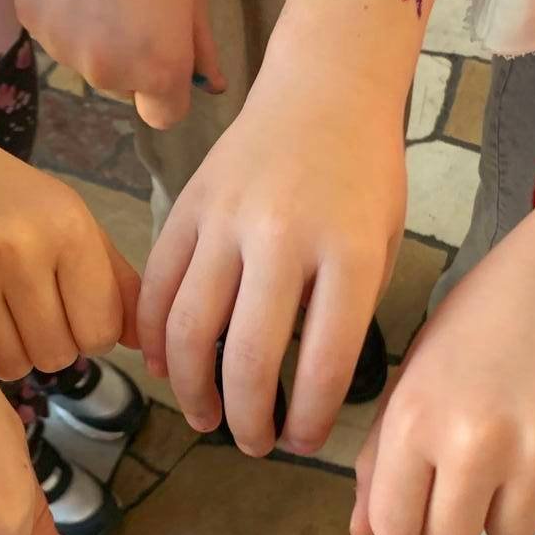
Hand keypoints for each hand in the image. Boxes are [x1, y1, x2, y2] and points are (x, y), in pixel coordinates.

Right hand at [0, 130, 139, 380]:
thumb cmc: (14, 202)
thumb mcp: (74, 223)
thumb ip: (116, 283)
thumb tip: (146, 346)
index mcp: (67, 230)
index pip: (100, 333)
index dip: (92, 331)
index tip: (74, 308)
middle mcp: (18, 250)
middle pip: (58, 356)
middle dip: (54, 342)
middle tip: (34, 306)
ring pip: (14, 365)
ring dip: (15, 349)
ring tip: (2, 307)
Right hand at [16, 0, 222, 128]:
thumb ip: (197, 44)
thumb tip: (211, 83)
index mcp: (157, 69)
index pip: (163, 116)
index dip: (168, 88)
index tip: (168, 53)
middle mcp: (106, 72)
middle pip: (122, 86)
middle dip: (131, 57)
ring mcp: (61, 47)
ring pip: (86, 58)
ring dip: (95, 33)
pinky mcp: (28, 18)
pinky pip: (56, 31)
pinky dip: (65, 10)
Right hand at [138, 61, 404, 455]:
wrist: (323, 89)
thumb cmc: (364, 174)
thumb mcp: (381, 244)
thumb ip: (347, 312)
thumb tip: (304, 389)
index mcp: (346, 251)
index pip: (322, 360)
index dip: (308, 417)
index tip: (304, 443)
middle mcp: (280, 236)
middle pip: (246, 354)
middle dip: (247, 418)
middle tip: (254, 445)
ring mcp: (225, 218)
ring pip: (188, 326)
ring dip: (192, 388)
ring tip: (206, 420)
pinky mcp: (187, 204)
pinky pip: (157, 282)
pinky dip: (152, 335)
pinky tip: (163, 368)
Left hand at [351, 228, 534, 534]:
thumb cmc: (478, 324)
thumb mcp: (414, 376)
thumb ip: (381, 457)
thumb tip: (363, 533)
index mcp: (416, 419)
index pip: (393, 527)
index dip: (407, 512)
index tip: (425, 485)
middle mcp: (477, 442)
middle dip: (457, 516)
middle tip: (473, 467)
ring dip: (510, 503)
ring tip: (518, 442)